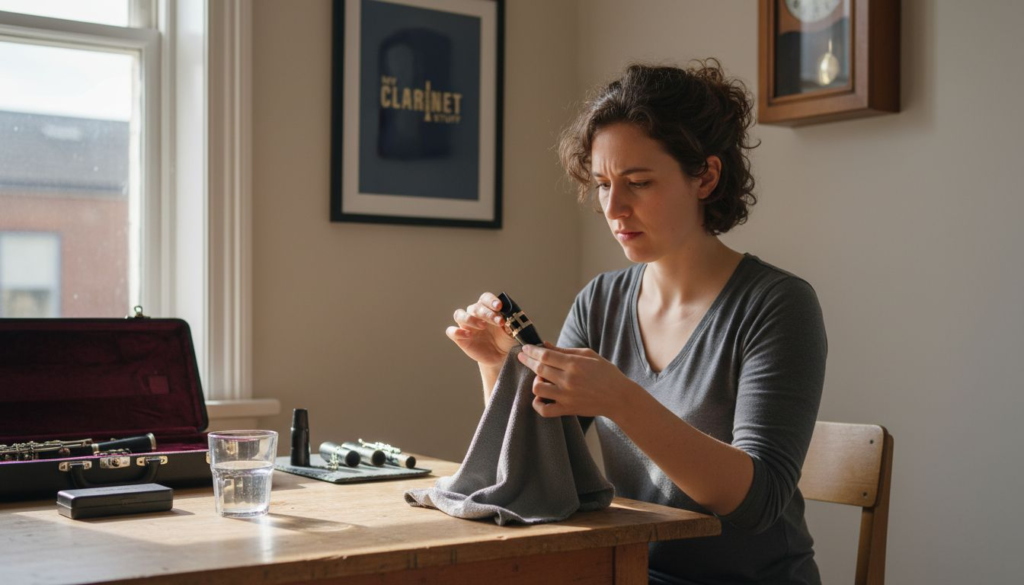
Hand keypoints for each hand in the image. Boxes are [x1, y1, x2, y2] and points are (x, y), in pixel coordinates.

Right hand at [445, 292, 517, 367]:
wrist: (500, 356)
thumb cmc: (505, 340)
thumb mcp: (512, 331)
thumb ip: (511, 323)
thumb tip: (510, 317)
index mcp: (487, 309)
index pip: (485, 298)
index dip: (491, 300)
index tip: (499, 307)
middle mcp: (474, 315)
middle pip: (474, 307)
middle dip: (486, 313)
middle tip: (498, 321)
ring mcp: (466, 326)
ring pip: (459, 314)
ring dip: (470, 318)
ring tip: (482, 326)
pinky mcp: (460, 338)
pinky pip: (451, 331)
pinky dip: (457, 331)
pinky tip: (469, 335)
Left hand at [516, 342, 638, 417]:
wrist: (619, 397)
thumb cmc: (606, 373)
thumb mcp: (588, 355)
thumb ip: (564, 351)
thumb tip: (544, 344)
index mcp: (574, 364)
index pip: (545, 355)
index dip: (532, 350)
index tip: (525, 348)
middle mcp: (568, 380)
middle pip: (539, 369)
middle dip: (527, 360)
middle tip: (522, 356)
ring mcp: (566, 397)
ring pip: (538, 389)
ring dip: (535, 381)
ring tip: (541, 378)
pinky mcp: (567, 410)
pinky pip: (544, 410)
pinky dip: (538, 404)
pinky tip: (540, 397)